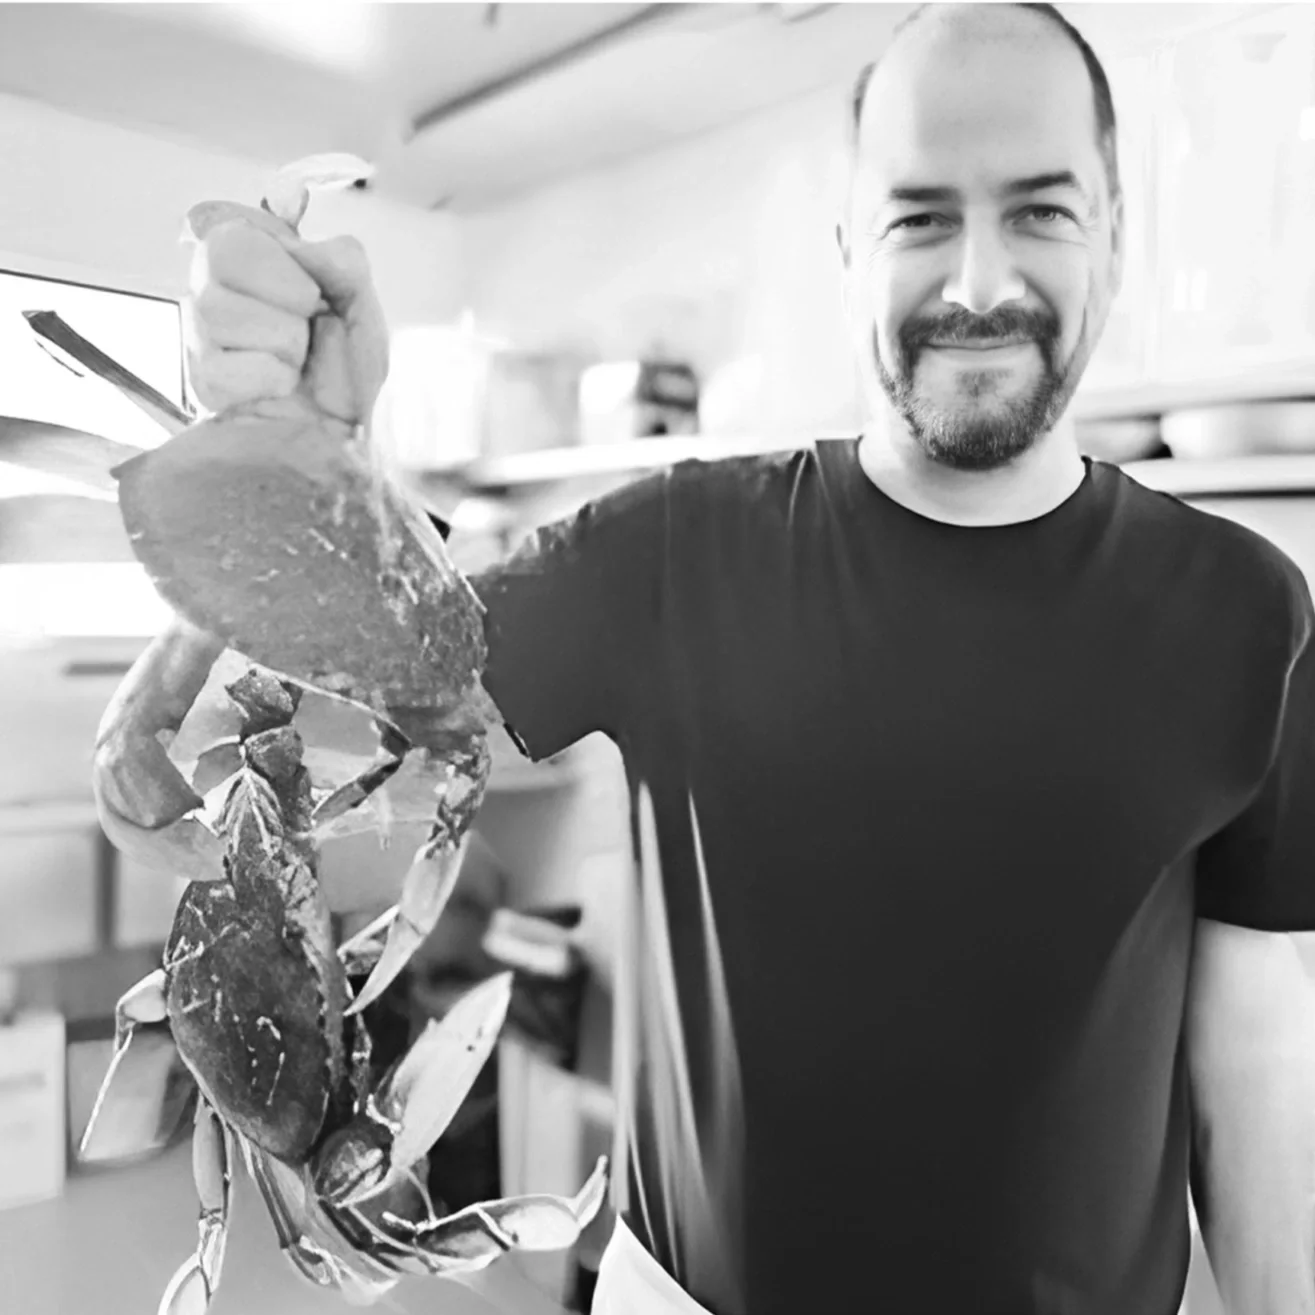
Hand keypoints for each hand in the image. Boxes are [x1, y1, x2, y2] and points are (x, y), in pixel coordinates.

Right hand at [183, 202, 389, 430]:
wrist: (354, 435)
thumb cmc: (354, 370)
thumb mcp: (363, 305)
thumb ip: (340, 261)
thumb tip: (296, 245)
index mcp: (251, 262)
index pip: (222, 223)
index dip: (273, 254)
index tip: (311, 290)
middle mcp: (215, 290)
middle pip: (217, 256)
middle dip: (284, 294)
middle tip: (308, 326)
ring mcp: (202, 337)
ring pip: (217, 309)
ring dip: (281, 341)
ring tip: (297, 361)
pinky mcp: (201, 383)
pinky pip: (221, 366)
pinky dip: (268, 378)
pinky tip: (281, 387)